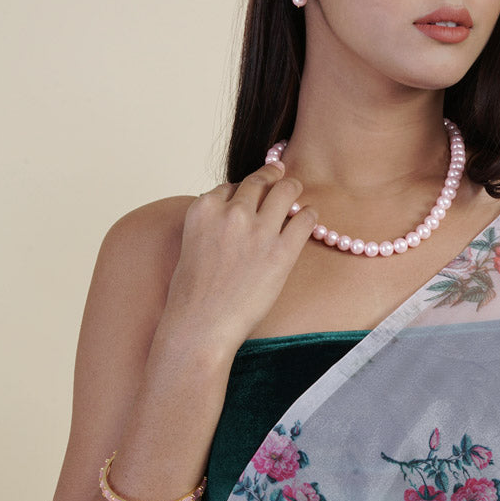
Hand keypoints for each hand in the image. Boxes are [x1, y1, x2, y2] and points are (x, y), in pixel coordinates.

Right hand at [161, 162, 315, 354]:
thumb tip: (230, 217)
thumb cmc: (192, 295)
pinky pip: (305, 219)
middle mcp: (232, 213)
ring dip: (293, 188)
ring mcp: (259, 230)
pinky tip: (309, 218)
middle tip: (281, 173)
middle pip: (259, 181)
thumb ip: (211, 226)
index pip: (230, 186)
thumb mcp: (191, 247)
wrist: (201, 327)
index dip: (242, 190)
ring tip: (297, 190)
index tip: (250, 194)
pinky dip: (309, 215)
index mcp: (204, 209)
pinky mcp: (282, 251)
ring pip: (285, 190)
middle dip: (271, 176)